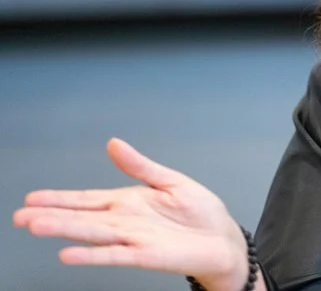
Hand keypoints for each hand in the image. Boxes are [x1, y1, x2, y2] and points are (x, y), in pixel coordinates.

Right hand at [12, 138, 250, 290]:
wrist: (221, 238)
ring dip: (64, 231)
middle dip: (50, 215)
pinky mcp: (145, 255)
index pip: (87, 199)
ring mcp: (132, 239)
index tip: (32, 198)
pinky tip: (68, 254)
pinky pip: (114, 255)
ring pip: (92, 234)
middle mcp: (124, 221)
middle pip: (82, 217)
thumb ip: (140, 166)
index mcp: (127, 202)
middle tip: (20, 216)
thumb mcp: (169, 180)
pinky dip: (92, 255)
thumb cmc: (200, 212)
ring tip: (36, 227)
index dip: (60, 198)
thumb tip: (114, 144)